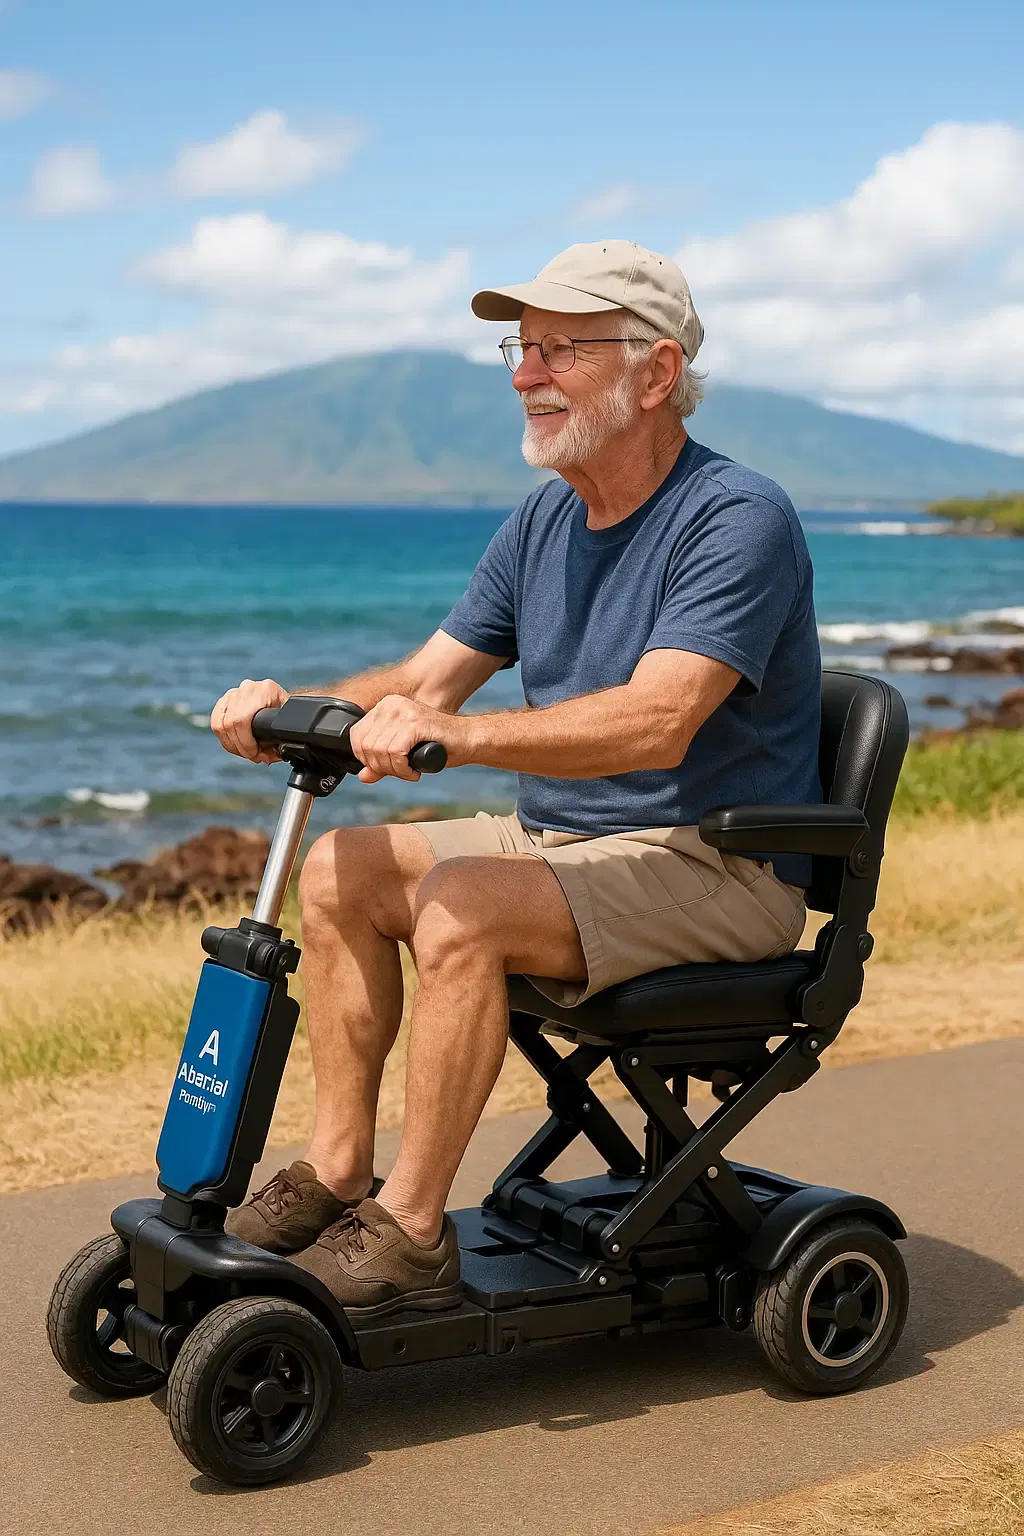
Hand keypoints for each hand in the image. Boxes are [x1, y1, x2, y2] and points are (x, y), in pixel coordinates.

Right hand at [211, 678, 288, 762]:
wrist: (283, 701)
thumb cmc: (287, 713)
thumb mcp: (289, 723)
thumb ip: (279, 739)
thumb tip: (266, 758)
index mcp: (265, 690)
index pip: (242, 720)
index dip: (246, 743)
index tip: (257, 755)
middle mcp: (247, 688)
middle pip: (230, 724)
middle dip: (241, 748)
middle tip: (254, 757)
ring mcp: (234, 692)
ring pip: (220, 725)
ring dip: (232, 745)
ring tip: (246, 753)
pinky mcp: (225, 700)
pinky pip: (216, 723)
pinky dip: (224, 739)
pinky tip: (236, 746)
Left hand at [349, 695, 466, 782]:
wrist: (468, 739)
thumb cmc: (438, 745)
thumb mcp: (403, 754)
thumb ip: (382, 763)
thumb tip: (363, 776)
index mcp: (385, 706)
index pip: (356, 736)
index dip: (366, 759)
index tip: (385, 767)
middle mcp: (391, 705)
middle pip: (366, 746)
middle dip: (381, 767)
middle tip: (400, 772)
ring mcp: (403, 711)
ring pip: (379, 751)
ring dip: (394, 770)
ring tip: (409, 771)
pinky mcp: (415, 723)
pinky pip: (395, 753)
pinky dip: (403, 769)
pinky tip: (414, 771)